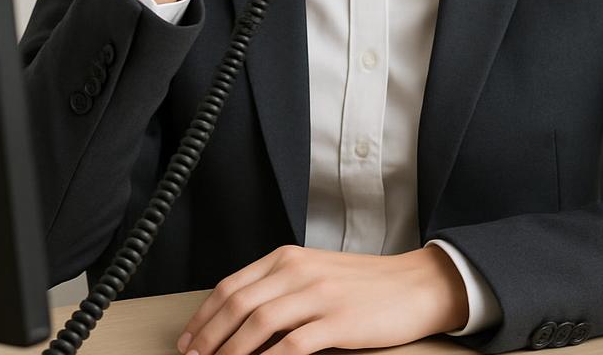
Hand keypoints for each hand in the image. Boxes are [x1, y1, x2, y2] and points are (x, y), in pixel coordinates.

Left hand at [175, 244, 469, 354]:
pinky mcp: (338, 320)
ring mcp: (318, 295)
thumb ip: (280, 288)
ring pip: (258, 324)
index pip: (231, 286)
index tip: (188, 342)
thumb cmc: (364, 285)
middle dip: (208, 339)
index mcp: (288, 258)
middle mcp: (298, 271)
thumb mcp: (315, 274)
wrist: (415, 284)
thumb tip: (238, 323)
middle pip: (238, 305)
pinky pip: (292, 346)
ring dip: (231, 353)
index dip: (203, 318)